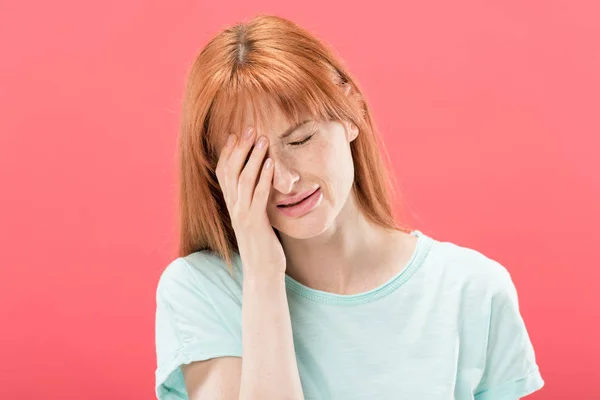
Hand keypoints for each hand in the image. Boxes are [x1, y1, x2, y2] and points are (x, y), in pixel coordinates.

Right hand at [215, 126, 286, 276]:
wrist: (262, 271)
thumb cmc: (262, 245)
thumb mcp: (256, 219)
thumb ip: (255, 201)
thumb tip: (263, 183)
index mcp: (232, 205)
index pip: (224, 172)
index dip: (228, 152)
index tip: (235, 133)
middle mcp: (233, 207)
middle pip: (231, 171)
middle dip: (241, 147)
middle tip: (249, 128)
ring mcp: (242, 214)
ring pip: (244, 179)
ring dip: (253, 157)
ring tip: (262, 138)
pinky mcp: (254, 222)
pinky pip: (258, 195)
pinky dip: (264, 177)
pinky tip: (271, 163)